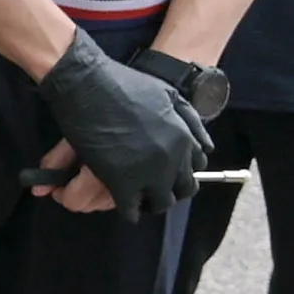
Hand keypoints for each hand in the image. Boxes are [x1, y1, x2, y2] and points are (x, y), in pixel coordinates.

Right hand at [29, 33, 209, 221]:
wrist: (86, 83)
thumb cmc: (124, 84)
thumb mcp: (169, 94)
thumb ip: (190, 122)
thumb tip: (207, 148)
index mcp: (183, 138)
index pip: (196, 169)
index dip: (180, 171)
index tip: (167, 170)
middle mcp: (171, 159)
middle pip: (183, 190)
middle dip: (170, 189)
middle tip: (153, 185)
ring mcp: (147, 173)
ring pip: (160, 204)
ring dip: (150, 201)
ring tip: (136, 194)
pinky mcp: (120, 182)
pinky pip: (130, 211)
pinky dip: (127, 210)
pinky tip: (119, 200)